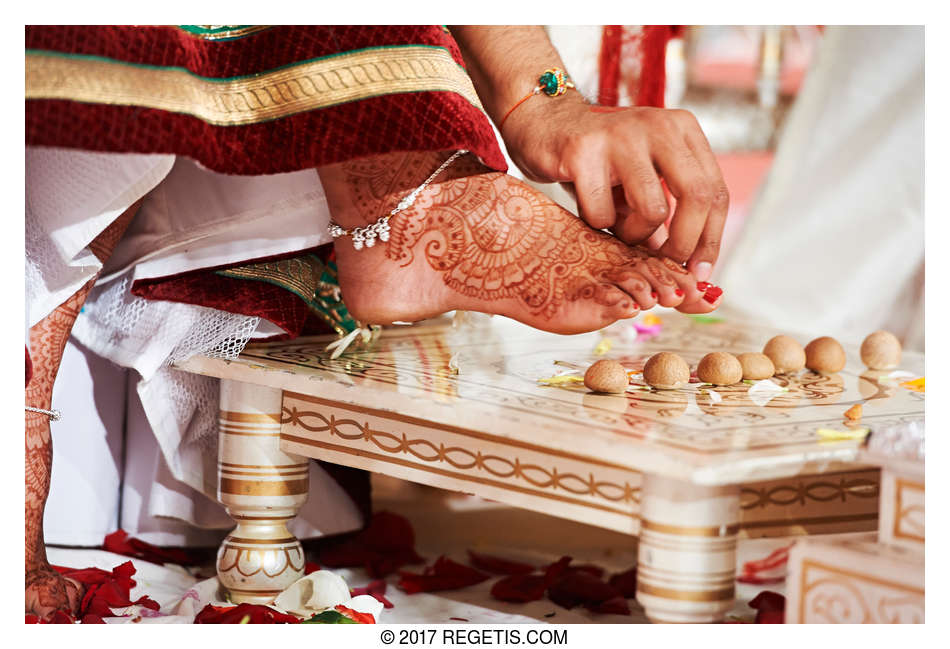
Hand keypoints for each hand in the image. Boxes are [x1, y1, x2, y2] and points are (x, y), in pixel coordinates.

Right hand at [501, 97, 728, 281]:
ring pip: (653, 208)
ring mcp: (621, 135)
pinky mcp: (583, 151)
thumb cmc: (601, 161)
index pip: (716, 190)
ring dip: (636, 235)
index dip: (711, 238)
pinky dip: (599, 225)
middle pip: (698, 195)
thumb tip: (694, 270)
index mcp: (682, 129)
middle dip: (684, 243)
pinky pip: (603, 212)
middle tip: (666, 264)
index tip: (699, 272)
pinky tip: (590, 212)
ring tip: (620, 230)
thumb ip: (670, 215)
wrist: (545, 126)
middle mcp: (658, 125)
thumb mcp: (645, 179)